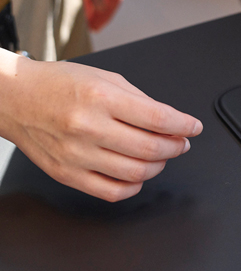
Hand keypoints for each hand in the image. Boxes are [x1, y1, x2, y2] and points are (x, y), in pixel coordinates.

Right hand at [0, 52, 201, 201]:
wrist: (15, 98)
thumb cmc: (59, 84)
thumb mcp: (106, 78)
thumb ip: (141, 100)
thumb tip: (172, 120)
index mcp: (101, 98)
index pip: (158, 117)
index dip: (184, 125)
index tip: (194, 127)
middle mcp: (88, 127)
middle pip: (150, 148)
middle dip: (175, 146)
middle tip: (181, 142)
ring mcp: (76, 154)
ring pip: (135, 173)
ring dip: (158, 166)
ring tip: (161, 156)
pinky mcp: (67, 174)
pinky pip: (111, 192)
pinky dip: (134, 186)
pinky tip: (139, 175)